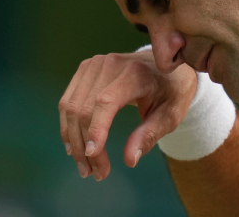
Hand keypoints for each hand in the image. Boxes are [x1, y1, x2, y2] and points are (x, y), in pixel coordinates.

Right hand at [58, 50, 197, 180]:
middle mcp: (110, 64)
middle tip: (95, 174)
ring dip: (73, 140)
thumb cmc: (170, 92)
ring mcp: (94, 65)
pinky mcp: (85, 69)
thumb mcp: (170, 115)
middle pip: (85, 108)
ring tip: (84, 166)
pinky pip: (68, 101)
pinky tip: (75, 146)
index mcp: (134, 73)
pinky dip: (68, 126)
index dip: (96, 129)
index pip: (106, 102)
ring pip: (71, 107)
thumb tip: (129, 160)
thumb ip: (149, 135)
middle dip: (85, 145)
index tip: (93, 156)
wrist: (165, 66)